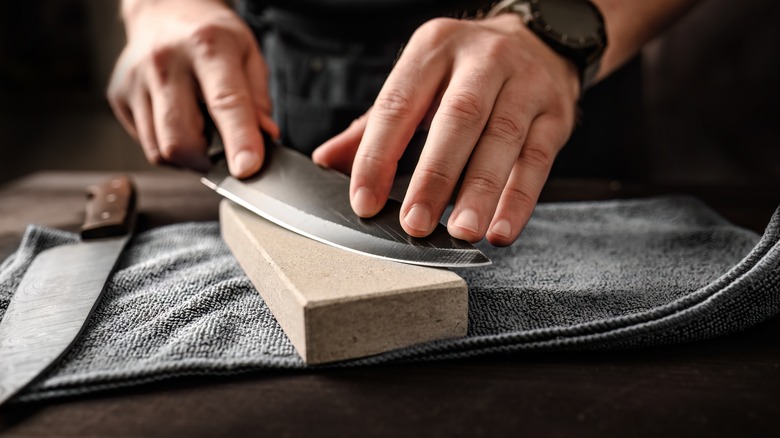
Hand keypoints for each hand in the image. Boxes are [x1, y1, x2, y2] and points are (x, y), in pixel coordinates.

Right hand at [107, 0, 278, 176]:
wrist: (163, 11)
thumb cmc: (211, 35)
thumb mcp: (248, 54)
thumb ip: (258, 99)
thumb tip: (265, 138)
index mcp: (206, 46)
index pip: (225, 102)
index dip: (239, 140)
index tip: (247, 169)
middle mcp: (164, 62)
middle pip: (180, 140)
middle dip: (207, 161)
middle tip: (224, 154)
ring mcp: (136, 81)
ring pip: (160, 150)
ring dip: (188, 158)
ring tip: (202, 134)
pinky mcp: (119, 97)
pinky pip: (146, 143)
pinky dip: (168, 147)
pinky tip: (179, 124)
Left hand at [313, 14, 579, 245]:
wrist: (539, 41)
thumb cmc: (465, 71)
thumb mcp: (418, 81)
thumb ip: (374, 124)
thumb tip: (326, 162)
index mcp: (434, 49)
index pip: (399, 104)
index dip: (378, 156)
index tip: (364, 201)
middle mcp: (482, 60)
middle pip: (458, 118)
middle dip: (435, 176)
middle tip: (415, 224)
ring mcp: (525, 85)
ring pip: (503, 140)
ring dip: (481, 192)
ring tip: (462, 232)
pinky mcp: (556, 114)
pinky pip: (538, 161)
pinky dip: (519, 199)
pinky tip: (501, 229)